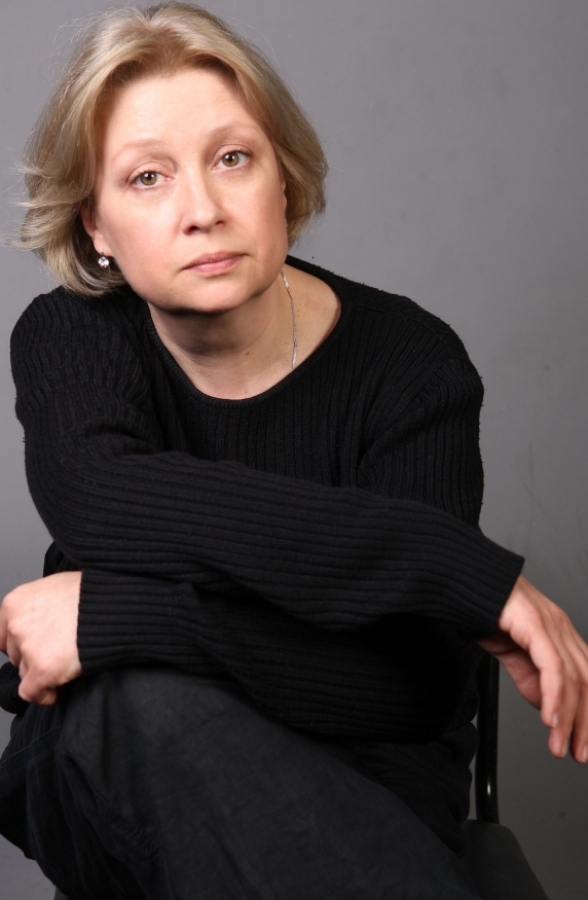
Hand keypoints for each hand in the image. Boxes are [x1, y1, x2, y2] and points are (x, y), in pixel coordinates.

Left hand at [0, 571, 81, 704]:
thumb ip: (37, 607)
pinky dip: (45, 694)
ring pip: (24, 673)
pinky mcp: (43, 669)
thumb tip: (36, 624)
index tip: (33, 649)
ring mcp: (29, 647)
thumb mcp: (56, 588)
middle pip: (15, 655)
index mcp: (16, 603)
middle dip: (34, 657)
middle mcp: (16, 624)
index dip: (20, 644)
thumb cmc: (93, 594)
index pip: (2, 635)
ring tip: (66, 662)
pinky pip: (32, 693)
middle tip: (59, 651)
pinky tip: (60, 688)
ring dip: (42, 672)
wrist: (115, 604)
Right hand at [478, 575, 587, 762]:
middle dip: (587, 722)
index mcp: (560, 633)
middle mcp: (562, 627)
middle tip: (580, 752)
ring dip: (568, 718)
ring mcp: (552, 624)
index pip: (587, 678)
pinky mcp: (536, 624)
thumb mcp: (513, 654)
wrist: (460, 584)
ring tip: (560, 745)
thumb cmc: (484, 611)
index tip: (583, 742)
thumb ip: (532, 679)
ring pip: (573, 678)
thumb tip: (549, 707)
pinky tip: (550, 719)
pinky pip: (553, 667)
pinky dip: (554, 697)